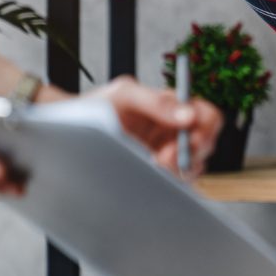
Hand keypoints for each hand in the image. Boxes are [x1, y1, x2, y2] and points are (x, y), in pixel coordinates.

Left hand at [87, 76, 222, 178]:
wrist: (68, 130)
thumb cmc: (97, 107)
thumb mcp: (125, 95)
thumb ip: (158, 102)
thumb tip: (189, 115)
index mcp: (174, 108)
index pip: (207, 115)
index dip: (207, 127)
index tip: (192, 137)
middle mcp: (175, 131)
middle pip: (206, 144)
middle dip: (191, 152)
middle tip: (167, 155)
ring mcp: (167, 153)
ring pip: (194, 166)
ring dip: (178, 168)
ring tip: (152, 163)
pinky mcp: (157, 173)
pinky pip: (176, 181)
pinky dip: (168, 180)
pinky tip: (149, 172)